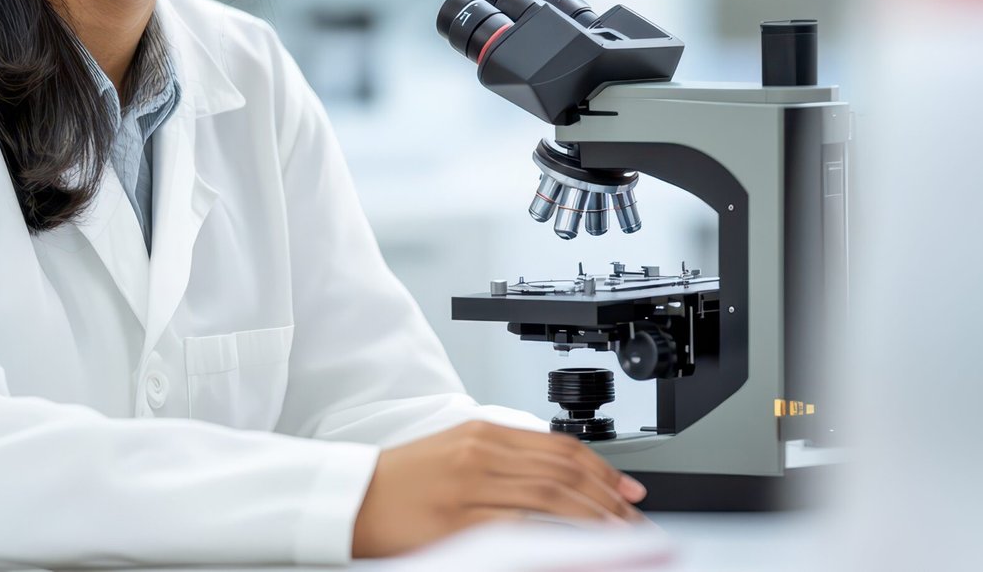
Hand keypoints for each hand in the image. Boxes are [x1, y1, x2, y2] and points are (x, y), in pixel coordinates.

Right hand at [350, 419, 649, 558]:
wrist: (350, 498)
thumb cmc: (398, 482)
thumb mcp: (452, 454)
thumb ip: (501, 462)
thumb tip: (554, 484)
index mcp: (479, 432)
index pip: (557, 446)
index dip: (601, 470)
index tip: (627, 492)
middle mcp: (478, 454)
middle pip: (561, 472)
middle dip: (607, 499)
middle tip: (633, 521)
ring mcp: (469, 488)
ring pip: (550, 498)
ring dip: (594, 520)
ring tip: (619, 539)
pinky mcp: (459, 523)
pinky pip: (520, 528)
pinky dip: (556, 538)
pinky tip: (578, 549)